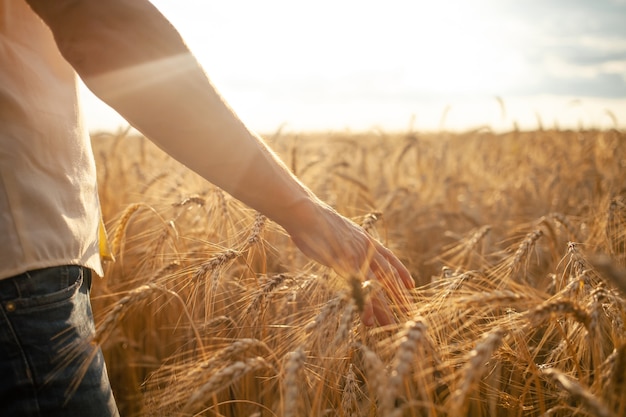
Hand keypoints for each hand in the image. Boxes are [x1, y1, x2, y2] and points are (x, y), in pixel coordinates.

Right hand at [285, 200, 413, 325]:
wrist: (307, 214)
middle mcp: (367, 249)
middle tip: (410, 313)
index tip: (411, 286)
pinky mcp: (345, 266)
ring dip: (385, 307)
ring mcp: (357, 258)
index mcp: (366, 240)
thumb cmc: (316, 223)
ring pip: (377, 286)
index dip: (402, 272)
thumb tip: (346, 248)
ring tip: (392, 325)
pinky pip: (359, 290)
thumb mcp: (339, 231)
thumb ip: (347, 242)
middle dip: (400, 296)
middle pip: (389, 276)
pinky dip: (365, 306)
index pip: (390, 258)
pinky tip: (369, 319)